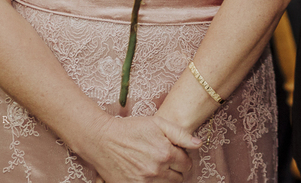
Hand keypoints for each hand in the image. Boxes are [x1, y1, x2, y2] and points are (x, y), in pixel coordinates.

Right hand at [85, 113, 200, 182]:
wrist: (102, 140)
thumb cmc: (131, 128)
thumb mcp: (158, 123)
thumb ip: (181, 134)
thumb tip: (198, 144)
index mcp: (165, 153)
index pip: (186, 164)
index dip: (183, 158)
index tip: (175, 153)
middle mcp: (156, 170)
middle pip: (178, 178)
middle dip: (176, 169)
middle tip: (166, 160)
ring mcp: (144, 182)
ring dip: (165, 178)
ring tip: (156, 166)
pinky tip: (146, 173)